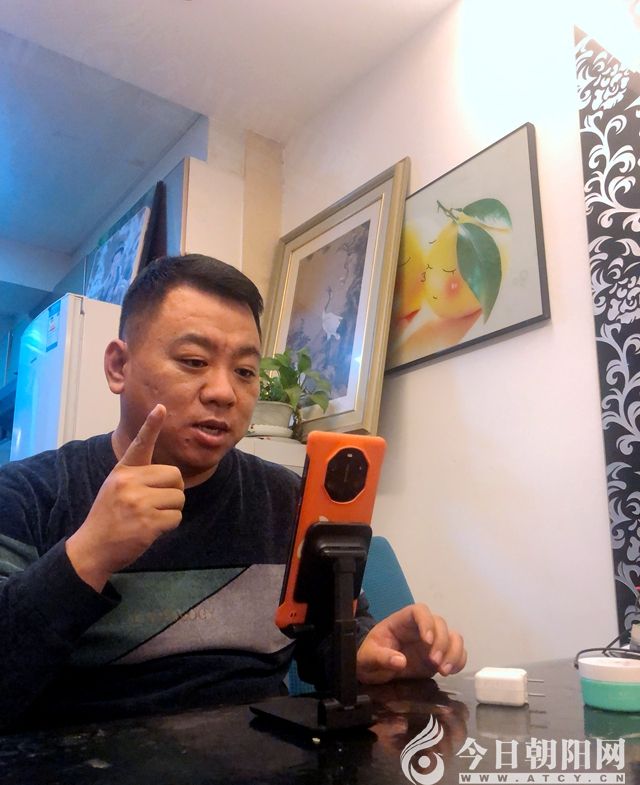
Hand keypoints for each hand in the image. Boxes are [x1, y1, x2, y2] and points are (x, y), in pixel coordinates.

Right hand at [66, 404, 184, 591]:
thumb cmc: (109, 516)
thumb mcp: (115, 487)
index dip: (152, 425)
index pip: (140, 444)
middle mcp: (129, 483)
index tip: (161, 408)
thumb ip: (139, 476)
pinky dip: (169, 525)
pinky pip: (176, 517)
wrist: (92, 548)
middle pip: (175, 476)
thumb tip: (173, 476)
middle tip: (155, 503)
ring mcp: (138, 503)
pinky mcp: (147, 522)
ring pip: (179, 498)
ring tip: (150, 516)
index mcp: (123, 471)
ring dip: (171, 510)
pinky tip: (151, 529)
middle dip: (173, 491)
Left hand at [356, 603, 465, 683]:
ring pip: (452, 636)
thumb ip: (381, 658)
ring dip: (454, 652)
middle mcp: (420, 628)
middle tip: (435, 663)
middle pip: (439, 623)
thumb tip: (400, 661)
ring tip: (444, 671)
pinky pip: (457, 653)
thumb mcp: (368, 659)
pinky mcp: (440, 657)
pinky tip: (450, 672)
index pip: (419, 611)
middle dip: (441, 643)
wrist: (374, 672)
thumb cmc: (369, 658)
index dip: (426, 622)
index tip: (427, 641)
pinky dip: (459, 661)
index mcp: (402, 621)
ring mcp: (432, 642)